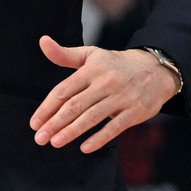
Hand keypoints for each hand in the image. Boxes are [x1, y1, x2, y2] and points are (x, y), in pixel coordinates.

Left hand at [30, 36, 179, 152]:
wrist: (155, 69)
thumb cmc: (114, 64)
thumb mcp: (90, 55)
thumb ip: (64, 54)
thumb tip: (43, 42)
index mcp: (91, 70)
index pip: (63, 90)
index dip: (47, 108)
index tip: (34, 123)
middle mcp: (104, 82)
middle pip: (75, 105)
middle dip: (55, 123)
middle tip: (40, 138)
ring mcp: (121, 97)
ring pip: (92, 117)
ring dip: (72, 131)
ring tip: (55, 142)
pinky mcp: (135, 111)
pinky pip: (115, 127)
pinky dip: (99, 138)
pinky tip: (84, 147)